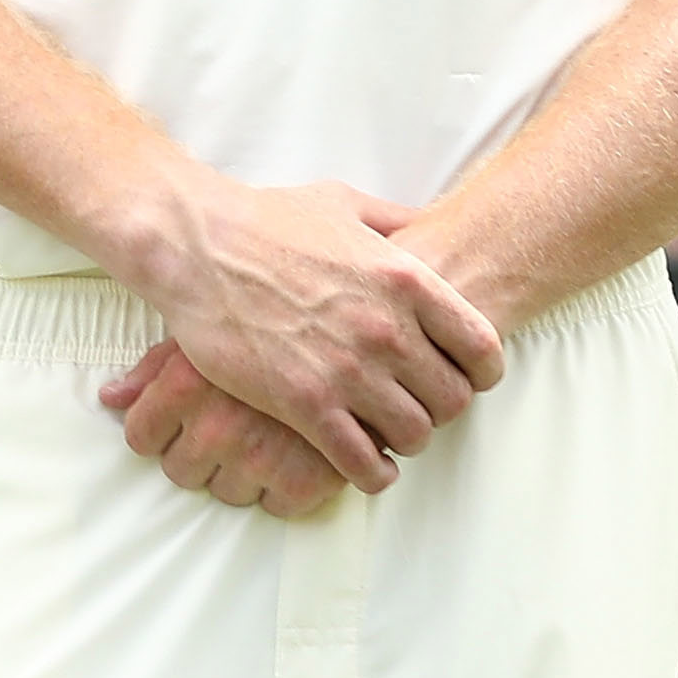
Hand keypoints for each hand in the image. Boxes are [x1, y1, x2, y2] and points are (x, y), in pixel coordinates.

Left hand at [99, 338, 345, 517]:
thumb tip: (110, 399)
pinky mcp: (308, 479)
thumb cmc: (276, 322)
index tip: (182, 420)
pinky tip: (295, 453)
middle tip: (230, 426)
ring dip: (241, 471)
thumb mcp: (208, 331)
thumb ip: (153, 369)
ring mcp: (261, 456)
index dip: (159, 430)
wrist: (363, 324)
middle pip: (180, 470)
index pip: (141, 437)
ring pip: (225, 492)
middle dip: (199, 452)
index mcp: (185, 383)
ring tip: (265, 436)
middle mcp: (216, 424)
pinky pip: (276, 505)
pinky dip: (286, 487)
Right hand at [142, 179, 503, 495]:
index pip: (482, 349)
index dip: (479, 373)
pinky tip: (363, 465)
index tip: (462, 378)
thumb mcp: (342, 204)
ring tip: (385, 434)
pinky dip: (371, 473)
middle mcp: (387, 329)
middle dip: (438, 408)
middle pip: (452, 400)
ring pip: (413, 435)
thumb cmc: (263, 219)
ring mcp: (346, 369)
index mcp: (406, 279)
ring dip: (403, 441)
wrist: (194, 244)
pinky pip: (362, 462)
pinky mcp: (303, 402)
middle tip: (415, 406)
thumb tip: (428, 223)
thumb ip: (394, 219)